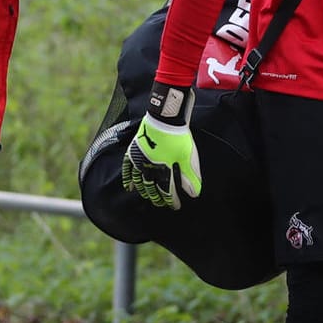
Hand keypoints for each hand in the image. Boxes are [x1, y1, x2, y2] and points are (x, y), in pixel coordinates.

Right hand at [120, 83, 201, 208]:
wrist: (165, 116)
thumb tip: (194, 195)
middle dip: (158, 197)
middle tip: (161, 204)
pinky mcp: (134, 150)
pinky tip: (129, 186)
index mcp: (163, 171)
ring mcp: (140, 160)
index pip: (167, 191)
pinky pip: (128, 168)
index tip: (175, 206)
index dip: (171, 200)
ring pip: (140, 180)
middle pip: (152, 187)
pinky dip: (128, 178)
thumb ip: (190, 178)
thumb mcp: (189, 158)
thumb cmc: (179, 137)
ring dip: (144, 190)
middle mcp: (149, 168)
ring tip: (146, 197)